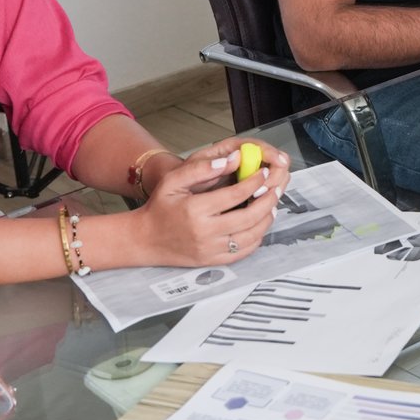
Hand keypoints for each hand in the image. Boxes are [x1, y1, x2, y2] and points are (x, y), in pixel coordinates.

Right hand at [124, 140, 289, 266]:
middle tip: (275, 188)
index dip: (254, 182)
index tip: (264, 172)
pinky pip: (243, 252)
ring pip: (250, 236)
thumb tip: (232, 158)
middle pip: (249, 217)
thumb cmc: (159, 208)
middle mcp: (204, 233)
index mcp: (195, 210)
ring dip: (267, 219)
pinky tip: (260, 224)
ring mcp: (210, 250)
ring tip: (272, 204)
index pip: (235, 195)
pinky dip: (257, 237)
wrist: (144, 240)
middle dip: (268, 200)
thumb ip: (201, 168)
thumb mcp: (173, 181)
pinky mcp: (213, 261)